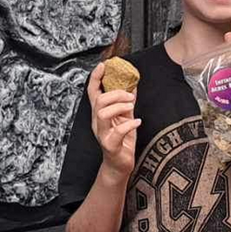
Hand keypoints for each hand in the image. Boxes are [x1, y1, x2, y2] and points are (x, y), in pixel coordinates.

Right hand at [87, 62, 141, 180]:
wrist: (120, 165)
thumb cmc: (122, 141)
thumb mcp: (125, 118)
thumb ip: (127, 103)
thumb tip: (133, 85)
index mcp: (99, 114)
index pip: (93, 92)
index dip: (96, 78)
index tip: (103, 66)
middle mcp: (97, 122)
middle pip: (98, 101)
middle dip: (115, 93)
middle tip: (130, 95)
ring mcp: (102, 134)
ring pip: (103, 114)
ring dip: (120, 106)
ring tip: (132, 107)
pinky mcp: (110, 145)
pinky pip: (117, 132)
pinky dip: (129, 125)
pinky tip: (137, 122)